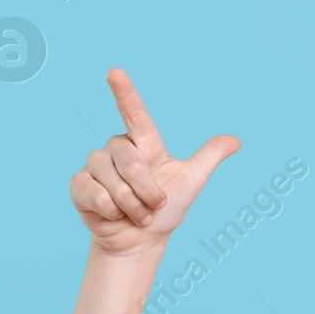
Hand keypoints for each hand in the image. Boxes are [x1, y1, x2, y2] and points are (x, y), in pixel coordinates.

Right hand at [69, 67, 239, 255]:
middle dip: (148, 192)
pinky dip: (110, 211)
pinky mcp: (79, 185)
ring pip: (113, 182)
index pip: (133, 113)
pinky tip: (112, 215)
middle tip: (154, 207)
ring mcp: (95, 165)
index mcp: (141, 143)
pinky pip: (95, 194)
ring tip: (135, 214)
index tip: (115, 72)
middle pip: (131, 162)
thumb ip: (208, 157)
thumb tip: (235, 140)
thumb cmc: (163, 212)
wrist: (139, 241)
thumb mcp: (190, 182)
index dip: (124, 93)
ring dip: (131, 206)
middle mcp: (116, 148)